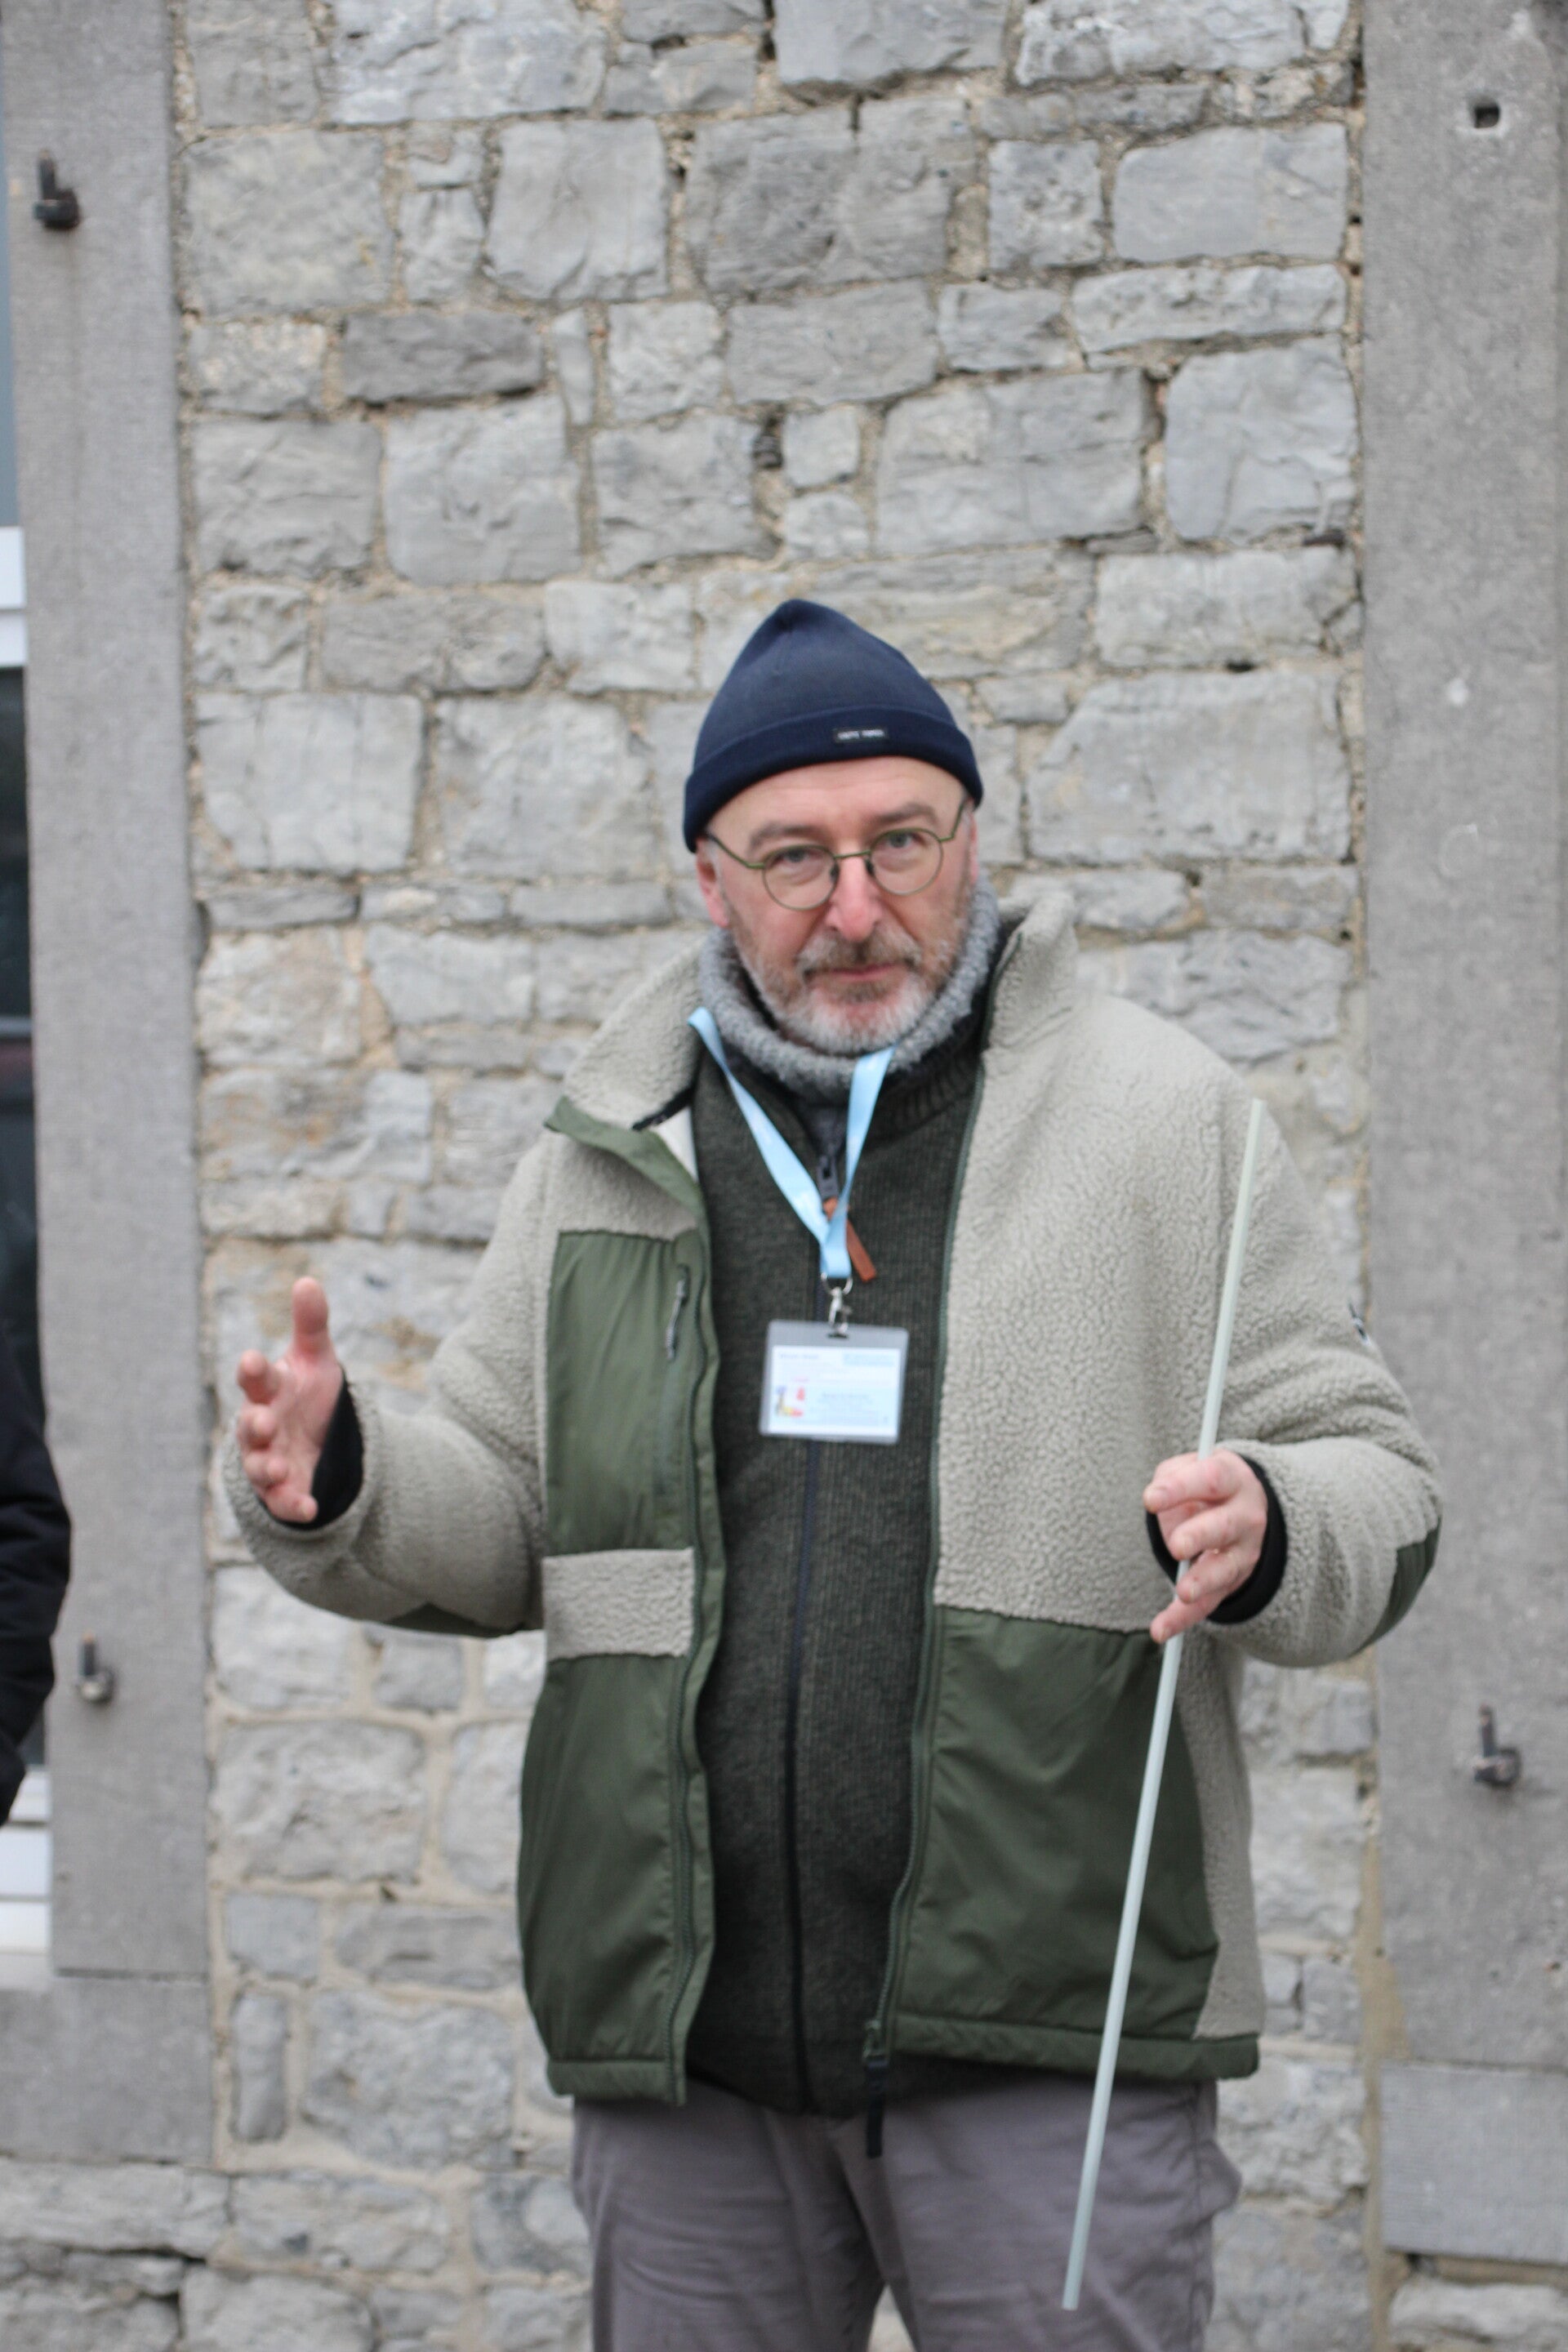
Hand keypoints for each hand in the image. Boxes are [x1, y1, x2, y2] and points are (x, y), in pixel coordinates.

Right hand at [235, 1278, 342, 1523]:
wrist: (317, 1436)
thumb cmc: (307, 1391)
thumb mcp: (317, 1357)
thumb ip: (311, 1324)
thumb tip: (307, 1280)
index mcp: (268, 1389)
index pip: (255, 1377)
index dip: (253, 1370)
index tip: (253, 1360)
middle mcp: (262, 1425)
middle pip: (251, 1425)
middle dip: (255, 1424)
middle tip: (264, 1421)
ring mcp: (268, 1459)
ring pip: (258, 1466)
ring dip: (265, 1467)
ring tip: (277, 1469)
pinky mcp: (282, 1489)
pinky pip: (282, 1500)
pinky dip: (292, 1505)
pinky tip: (309, 1508)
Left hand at [1143, 1449, 1266, 1644]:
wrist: (1245, 1504)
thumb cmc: (1206, 1484)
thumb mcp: (1191, 1469)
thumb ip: (1172, 1478)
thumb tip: (1156, 1498)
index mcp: (1234, 1480)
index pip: (1210, 1480)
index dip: (1180, 1489)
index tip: (1149, 1499)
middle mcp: (1245, 1517)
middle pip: (1224, 1526)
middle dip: (1200, 1536)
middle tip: (1177, 1546)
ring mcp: (1242, 1552)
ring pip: (1223, 1569)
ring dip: (1202, 1581)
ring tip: (1183, 1591)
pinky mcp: (1230, 1582)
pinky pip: (1208, 1603)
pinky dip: (1183, 1619)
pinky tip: (1161, 1630)